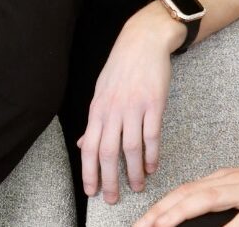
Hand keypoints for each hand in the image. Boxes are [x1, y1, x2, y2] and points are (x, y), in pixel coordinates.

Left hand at [78, 1, 182, 203]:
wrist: (144, 40)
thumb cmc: (121, 66)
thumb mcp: (101, 90)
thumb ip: (94, 120)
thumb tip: (84, 144)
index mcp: (98, 108)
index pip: (90, 147)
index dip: (89, 172)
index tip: (91, 193)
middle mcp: (113, 109)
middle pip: (108, 153)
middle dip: (109, 180)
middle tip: (113, 199)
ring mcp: (134, 106)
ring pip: (131, 148)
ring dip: (134, 172)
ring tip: (137, 187)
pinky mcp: (154, 103)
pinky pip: (152, 135)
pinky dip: (152, 155)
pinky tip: (153, 166)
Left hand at [132, 163, 238, 226]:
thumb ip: (228, 208)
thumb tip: (201, 223)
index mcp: (227, 178)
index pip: (185, 191)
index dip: (160, 206)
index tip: (140, 223)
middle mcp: (234, 179)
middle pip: (188, 194)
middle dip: (159, 212)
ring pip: (207, 199)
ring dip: (179, 214)